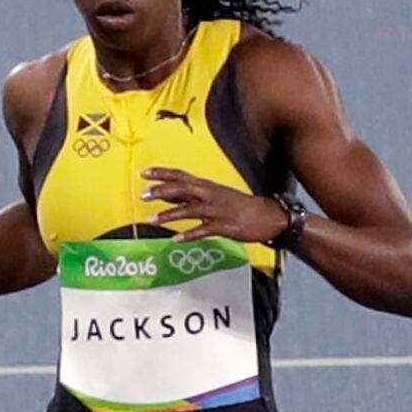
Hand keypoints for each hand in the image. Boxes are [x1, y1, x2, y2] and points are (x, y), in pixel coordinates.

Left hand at [137, 167, 286, 245]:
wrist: (267, 215)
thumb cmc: (238, 205)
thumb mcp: (213, 196)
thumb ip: (189, 196)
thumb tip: (165, 195)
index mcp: (207, 186)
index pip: (181, 175)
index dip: (162, 173)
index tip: (144, 173)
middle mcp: (210, 194)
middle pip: (183, 189)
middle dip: (162, 191)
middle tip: (143, 195)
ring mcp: (217, 210)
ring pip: (190, 209)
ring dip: (170, 214)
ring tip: (153, 220)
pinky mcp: (225, 226)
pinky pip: (204, 230)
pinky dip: (190, 234)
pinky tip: (176, 238)